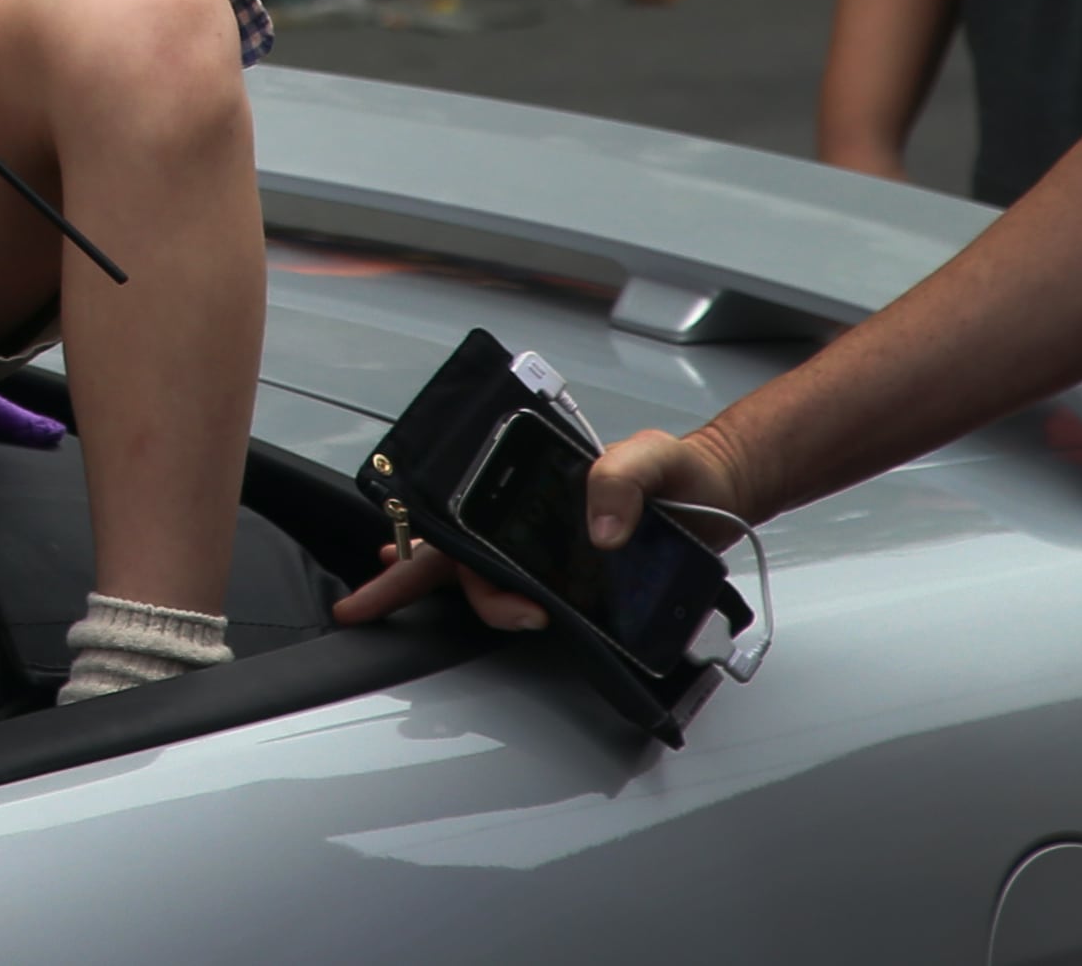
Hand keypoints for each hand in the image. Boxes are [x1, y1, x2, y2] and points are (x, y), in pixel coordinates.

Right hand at [334, 426, 745, 634]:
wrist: (718, 493)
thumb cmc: (674, 467)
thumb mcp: (647, 457)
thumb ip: (619, 479)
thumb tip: (600, 531)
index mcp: (523, 493)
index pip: (455, 520)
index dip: (412, 545)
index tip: (384, 567)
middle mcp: (527, 528)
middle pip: (455, 562)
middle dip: (403, 585)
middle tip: (364, 607)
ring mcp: (554, 561)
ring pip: (494, 590)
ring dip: (491, 607)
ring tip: (525, 617)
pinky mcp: (588, 590)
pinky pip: (546, 607)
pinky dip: (526, 619)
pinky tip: (528, 625)